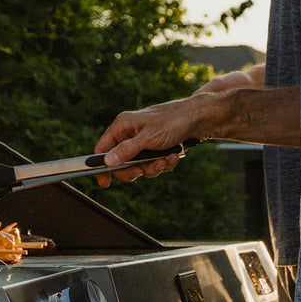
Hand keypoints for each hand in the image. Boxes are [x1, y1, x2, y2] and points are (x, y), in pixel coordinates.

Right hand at [92, 65, 264, 186]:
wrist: (199, 118)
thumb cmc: (173, 121)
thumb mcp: (148, 138)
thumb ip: (127, 150)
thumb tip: (108, 162)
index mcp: (122, 126)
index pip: (102, 149)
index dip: (102, 166)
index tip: (106, 183)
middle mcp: (130, 134)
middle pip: (121, 163)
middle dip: (136, 169)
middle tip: (145, 170)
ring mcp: (143, 141)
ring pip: (140, 166)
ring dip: (153, 167)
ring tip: (166, 160)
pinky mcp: (156, 147)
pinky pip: (153, 163)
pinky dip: (164, 163)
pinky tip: (174, 156)